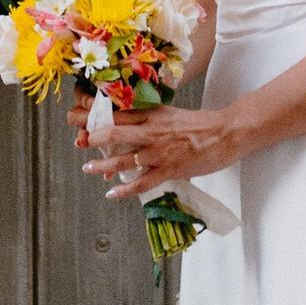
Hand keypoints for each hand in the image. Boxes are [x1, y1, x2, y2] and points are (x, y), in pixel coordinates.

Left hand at [80, 104, 238, 199]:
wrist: (227, 133)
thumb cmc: (202, 125)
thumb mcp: (172, 114)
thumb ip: (151, 119)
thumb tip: (131, 126)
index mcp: (154, 113)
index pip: (119, 111)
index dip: (97, 113)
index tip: (80, 115)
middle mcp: (152, 130)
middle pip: (114, 131)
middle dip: (92, 137)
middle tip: (78, 141)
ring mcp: (160, 151)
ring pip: (123, 158)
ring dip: (102, 164)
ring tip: (88, 168)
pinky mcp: (170, 169)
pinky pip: (142, 182)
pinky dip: (125, 189)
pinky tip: (112, 193)